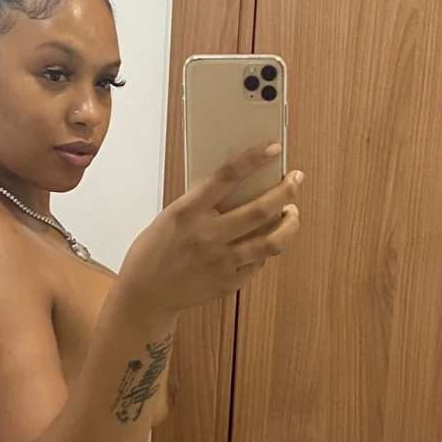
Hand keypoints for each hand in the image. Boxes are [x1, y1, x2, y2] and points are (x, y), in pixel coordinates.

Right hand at [118, 143, 303, 320]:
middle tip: (295, 179)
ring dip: (290, 223)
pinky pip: (259, 262)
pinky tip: (268, 238)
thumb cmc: (156, 249)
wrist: (146, 293)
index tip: (272, 148)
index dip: (253, 159)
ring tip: (292, 212)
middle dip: (285, 191)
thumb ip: (202, 201)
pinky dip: (268, 247)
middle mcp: (208, 236)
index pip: (226, 177)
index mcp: (188, 212)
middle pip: (260, 209)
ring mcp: (221, 262)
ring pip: (271, 241)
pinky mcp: (229, 282)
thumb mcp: (172, 216)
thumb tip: (239, 183)